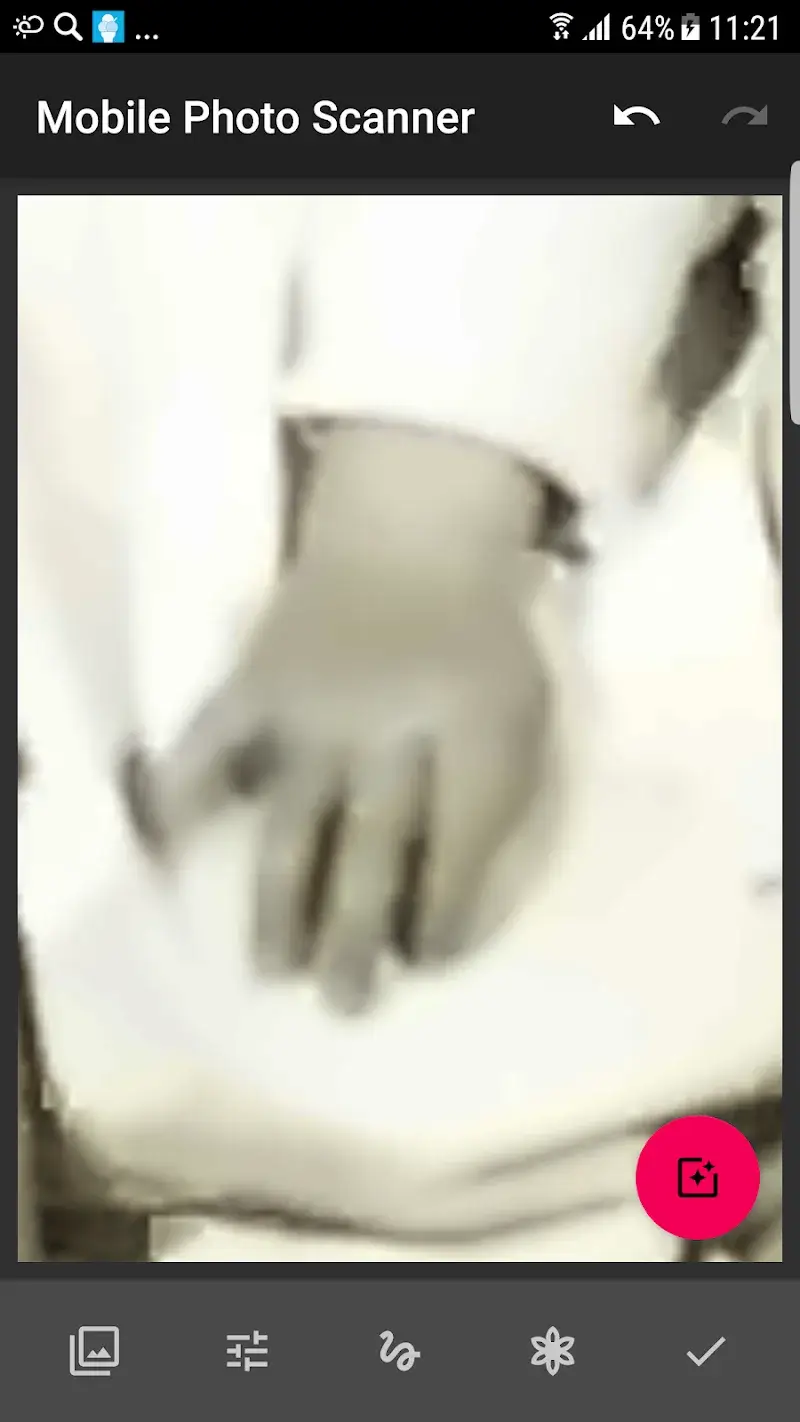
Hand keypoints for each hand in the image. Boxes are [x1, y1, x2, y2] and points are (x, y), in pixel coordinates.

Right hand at [121, 431, 551, 1014]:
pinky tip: (168, 845)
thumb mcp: (527, 713)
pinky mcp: (254, 681)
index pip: (459, 847)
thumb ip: (502, 802)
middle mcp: (387, 726)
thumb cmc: (479, 643)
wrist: (412, 533)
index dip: (444, 916)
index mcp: (473, 729)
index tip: (426, 962)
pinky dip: (183, 790)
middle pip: (369, 851)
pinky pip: (210, 743)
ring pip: (290, 823)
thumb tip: (448, 908)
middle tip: (344, 1004)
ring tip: (272, 972)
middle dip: (357, 936)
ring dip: (279, 904)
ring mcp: (311, 705)